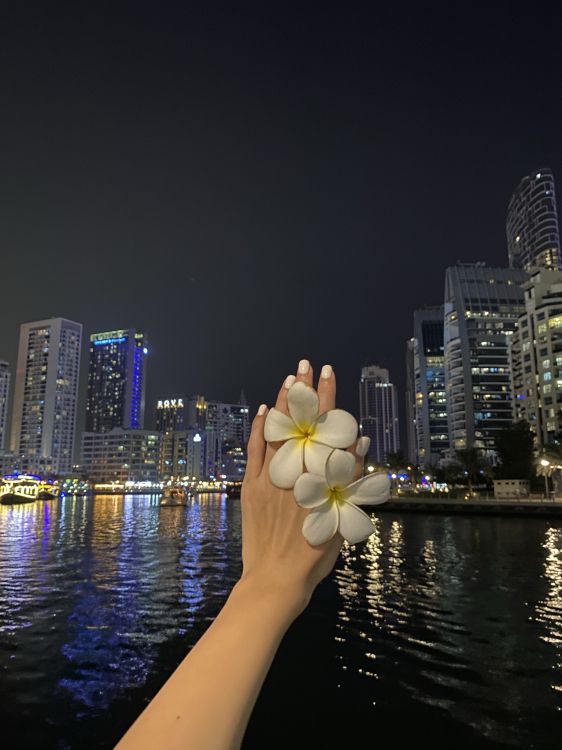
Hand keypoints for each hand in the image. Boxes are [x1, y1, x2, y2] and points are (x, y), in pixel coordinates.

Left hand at [239, 360, 362, 620]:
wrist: (276, 579)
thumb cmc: (316, 553)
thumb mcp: (343, 517)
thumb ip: (350, 477)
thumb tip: (356, 441)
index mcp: (319, 474)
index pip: (325, 425)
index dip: (327, 397)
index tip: (328, 372)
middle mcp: (295, 469)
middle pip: (300, 421)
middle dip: (303, 391)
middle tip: (305, 365)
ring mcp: (270, 476)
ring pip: (276, 430)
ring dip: (281, 403)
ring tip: (288, 379)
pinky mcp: (252, 486)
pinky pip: (254, 450)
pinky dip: (259, 429)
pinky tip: (262, 411)